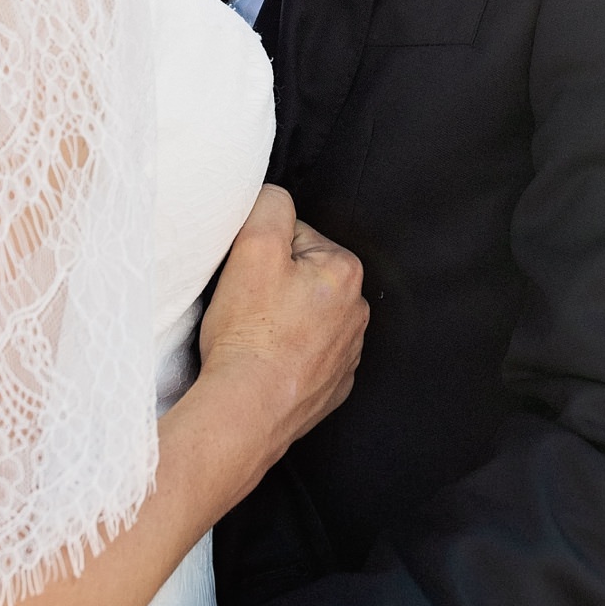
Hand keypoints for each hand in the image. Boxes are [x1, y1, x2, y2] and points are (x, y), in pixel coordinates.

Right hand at [189, 186, 366, 498]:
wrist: (247, 408)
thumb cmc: (250, 333)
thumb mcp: (253, 246)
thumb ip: (269, 205)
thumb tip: (274, 197)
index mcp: (345, 271)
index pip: (297, 238)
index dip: (263, 252)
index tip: (248, 276)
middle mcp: (357, 311)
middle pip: (304, 277)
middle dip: (275, 285)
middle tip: (247, 307)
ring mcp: (348, 352)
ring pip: (306, 317)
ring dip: (281, 320)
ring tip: (255, 336)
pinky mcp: (333, 384)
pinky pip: (307, 354)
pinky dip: (288, 354)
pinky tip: (267, 361)